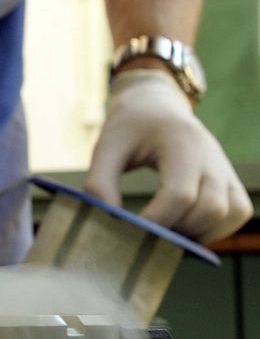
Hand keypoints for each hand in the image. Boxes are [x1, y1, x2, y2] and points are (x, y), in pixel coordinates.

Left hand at [85, 70, 252, 242]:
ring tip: (165, 230)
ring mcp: (224, 166)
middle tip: (146, 232)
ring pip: (229, 213)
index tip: (130, 230)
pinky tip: (184, 227)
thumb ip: (100, 184)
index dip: (156, 220)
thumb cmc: (128, 128)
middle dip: (176, 229)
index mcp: (180, 141)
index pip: (179, 194)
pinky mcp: (229, 178)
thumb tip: (109, 222)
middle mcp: (210, 154)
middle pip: (209, 208)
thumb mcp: (106, 148)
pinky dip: (216, 229)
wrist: (154, 106)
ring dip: (197, 232)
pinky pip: (238, 212)